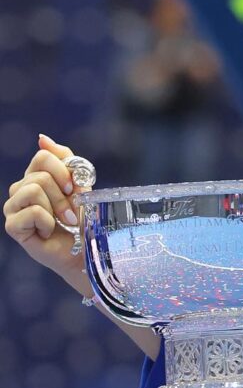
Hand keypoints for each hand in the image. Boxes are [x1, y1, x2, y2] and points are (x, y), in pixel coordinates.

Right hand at [4, 134, 85, 283]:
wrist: (84, 250)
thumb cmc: (82, 219)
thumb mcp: (79, 185)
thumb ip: (64, 160)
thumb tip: (42, 138)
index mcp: (35, 176)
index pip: (43, 157)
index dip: (63, 172)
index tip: (74, 189)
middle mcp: (20, 189)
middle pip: (40, 176)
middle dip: (64, 196)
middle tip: (72, 212)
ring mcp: (13, 207)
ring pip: (34, 190)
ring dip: (57, 208)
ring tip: (63, 222)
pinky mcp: (13, 225)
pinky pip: (32, 211)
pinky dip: (47, 222)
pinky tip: (49, 231)